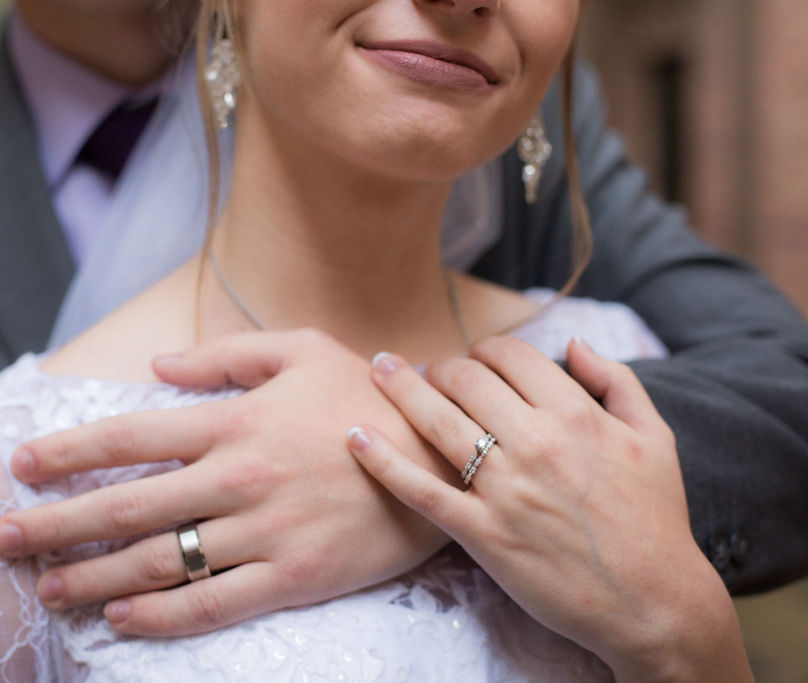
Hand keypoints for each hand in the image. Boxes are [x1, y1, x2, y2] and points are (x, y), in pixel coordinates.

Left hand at [0, 329, 455, 635]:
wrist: (441, 457)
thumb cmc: (365, 397)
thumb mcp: (302, 349)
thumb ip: (225, 354)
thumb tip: (157, 368)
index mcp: (235, 420)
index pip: (131, 437)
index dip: (70, 452)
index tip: (23, 465)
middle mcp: (238, 477)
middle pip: (128, 507)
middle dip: (57, 525)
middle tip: (3, 538)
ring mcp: (264, 531)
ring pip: (161, 562)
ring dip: (93, 577)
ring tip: (46, 588)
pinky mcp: (293, 575)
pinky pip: (214, 603)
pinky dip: (161, 616)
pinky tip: (121, 619)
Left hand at [347, 337, 752, 682]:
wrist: (653, 602)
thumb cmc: (655, 519)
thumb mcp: (655, 438)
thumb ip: (617, 381)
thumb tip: (573, 343)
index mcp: (576, 414)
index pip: (510, 356)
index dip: (485, 351)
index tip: (475, 361)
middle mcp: (536, 443)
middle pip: (466, 379)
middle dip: (443, 367)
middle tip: (429, 370)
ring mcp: (504, 489)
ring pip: (436, 422)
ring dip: (401, 388)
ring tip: (379, 369)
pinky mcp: (481, 533)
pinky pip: (420, 490)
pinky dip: (382, 461)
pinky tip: (355, 436)